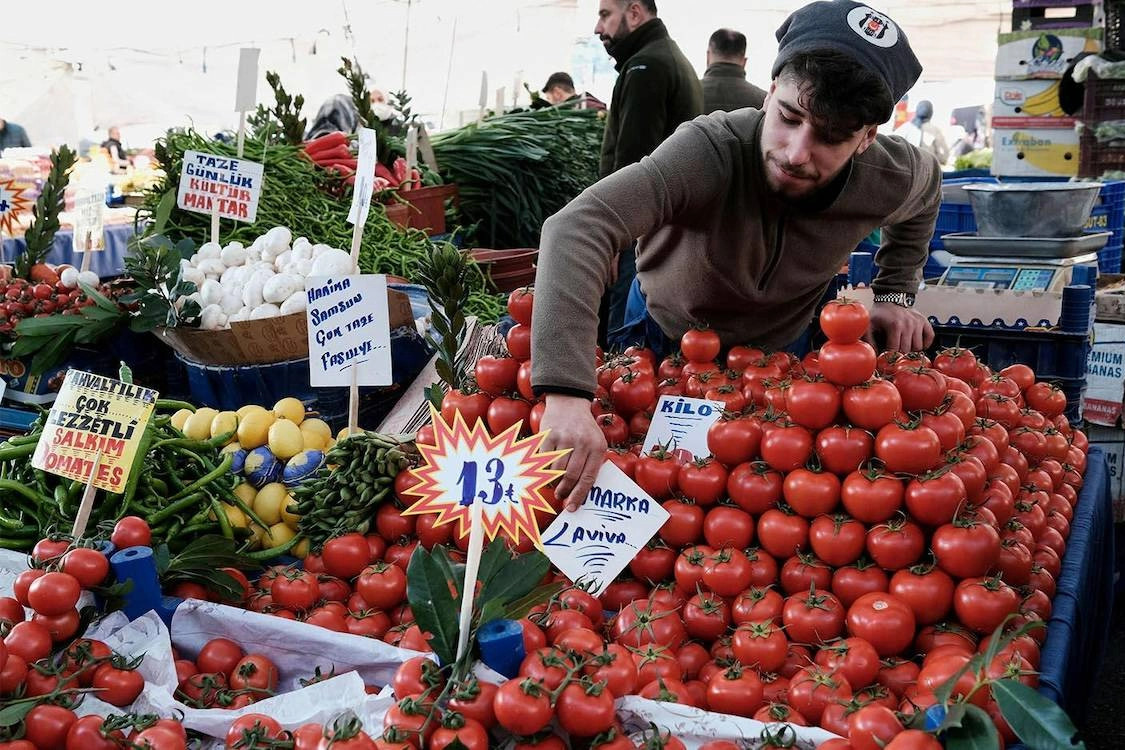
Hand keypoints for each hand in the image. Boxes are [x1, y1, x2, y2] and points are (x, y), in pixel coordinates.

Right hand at [539, 393, 607, 510]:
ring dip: (553, 481)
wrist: (569, 402)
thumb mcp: (596, 442)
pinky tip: (545, 470)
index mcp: (597, 446)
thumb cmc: (584, 429)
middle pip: (571, 476)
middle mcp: (582, 442)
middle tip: (560, 496)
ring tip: (554, 483)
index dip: (579, 495)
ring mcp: (564, 437)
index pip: (588, 477)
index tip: (572, 507)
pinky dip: (543, 468)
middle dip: (564, 491)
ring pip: (556, 469)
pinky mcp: (549, 434)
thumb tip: (581, 493)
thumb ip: (592, 464)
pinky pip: (544, 459)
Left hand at [868, 302, 933, 352]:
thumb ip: (869, 340)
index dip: (890, 357)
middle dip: (900, 355)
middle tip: (894, 355)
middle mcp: (909, 324)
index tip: (886, 359)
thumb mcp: (869, 326)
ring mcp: (918, 322)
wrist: (890, 300)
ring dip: (911, 350)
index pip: (895, 350)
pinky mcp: (924, 321)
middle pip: (907, 350)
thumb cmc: (879, 315)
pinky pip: (929, 337)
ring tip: (903, 347)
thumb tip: (873, 355)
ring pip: (919, 347)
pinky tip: (915, 343)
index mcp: (895, 326)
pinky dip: (924, 343)